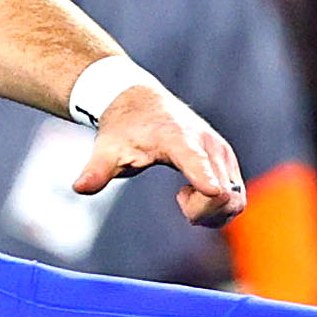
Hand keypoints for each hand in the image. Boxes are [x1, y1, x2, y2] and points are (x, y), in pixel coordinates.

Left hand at [73, 79, 244, 224]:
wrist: (143, 104)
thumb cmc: (125, 128)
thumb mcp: (107, 148)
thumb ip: (97, 169)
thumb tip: (80, 187)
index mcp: (178, 139)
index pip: (196, 161)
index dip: (205, 179)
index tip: (212, 192)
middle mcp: (208, 145)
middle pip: (224, 193)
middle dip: (202, 211)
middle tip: (179, 199)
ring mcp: (223, 154)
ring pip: (235, 199)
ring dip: (212, 212)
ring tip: (184, 194)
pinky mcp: (229, 163)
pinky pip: (236, 198)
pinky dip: (217, 207)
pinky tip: (195, 192)